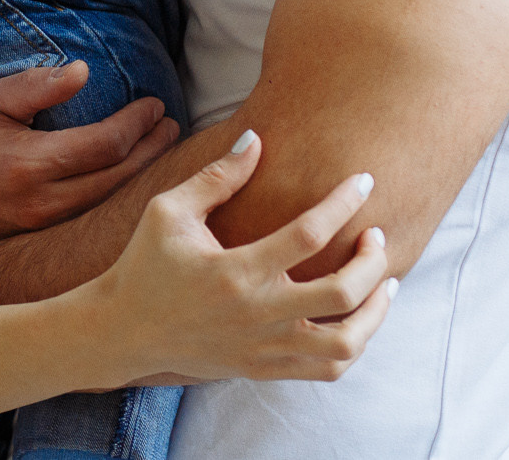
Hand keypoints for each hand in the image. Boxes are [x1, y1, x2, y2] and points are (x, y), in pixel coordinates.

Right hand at [0, 64, 179, 250]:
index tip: (154, 104)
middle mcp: (43, 199)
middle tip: (173, 126)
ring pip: (109, 200)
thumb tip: (84, 71)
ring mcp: (44, 223)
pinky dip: (118, 190)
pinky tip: (131, 173)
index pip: (104, 145)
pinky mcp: (41, 234)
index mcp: (30, 163)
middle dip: (152, 150)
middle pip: (118, 177)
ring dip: (142, 172)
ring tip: (162, 145)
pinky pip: (92, 211)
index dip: (137, 124)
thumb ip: (35, 85)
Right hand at [86, 133, 394, 385]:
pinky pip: (325, 370)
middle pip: (341, 293)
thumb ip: (217, 177)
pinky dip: (353, 346)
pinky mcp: (263, 369)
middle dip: (372, 260)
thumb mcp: (169, 211)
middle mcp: (256, 314)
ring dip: (376, 312)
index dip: (342, 203)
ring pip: (344, 345)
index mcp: (235, 271)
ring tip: (384, 283)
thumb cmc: (145, 263)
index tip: (363, 181)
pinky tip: (358, 318)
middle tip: (376, 235)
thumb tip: (257, 138)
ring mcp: (263, 348)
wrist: (124, 331)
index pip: (308, 235)